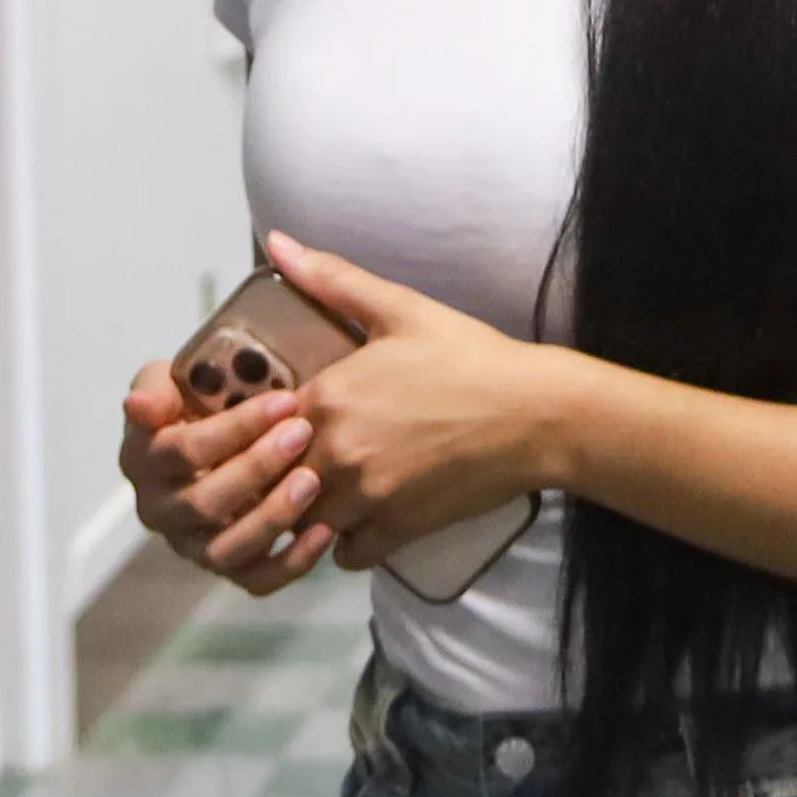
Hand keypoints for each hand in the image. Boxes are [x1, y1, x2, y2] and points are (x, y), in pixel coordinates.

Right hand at [120, 355, 334, 593]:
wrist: (214, 435)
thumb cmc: (194, 403)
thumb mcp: (168, 383)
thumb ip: (155, 389)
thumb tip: (139, 408)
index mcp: (142, 462)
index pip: (185, 450)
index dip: (237, 428)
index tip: (287, 401)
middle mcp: (159, 512)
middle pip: (205, 502)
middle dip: (258, 468)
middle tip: (303, 434)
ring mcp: (191, 546)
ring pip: (227, 549)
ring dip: (273, 517)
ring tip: (312, 481)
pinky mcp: (226, 568)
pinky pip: (256, 580)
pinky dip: (293, 562)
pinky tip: (325, 530)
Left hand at [257, 236, 559, 559]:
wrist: (537, 414)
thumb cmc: (471, 357)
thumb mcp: (400, 308)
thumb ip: (331, 280)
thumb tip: (277, 242)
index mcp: (328, 396)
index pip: (258, 427)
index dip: (261, 429)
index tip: (277, 425)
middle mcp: (336, 450)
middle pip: (274, 480)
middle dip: (278, 475)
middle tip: (296, 464)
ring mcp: (366, 496)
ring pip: (303, 522)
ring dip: (307, 511)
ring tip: (326, 492)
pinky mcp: (398, 529)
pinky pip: (347, 554)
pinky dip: (346, 543)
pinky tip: (360, 520)